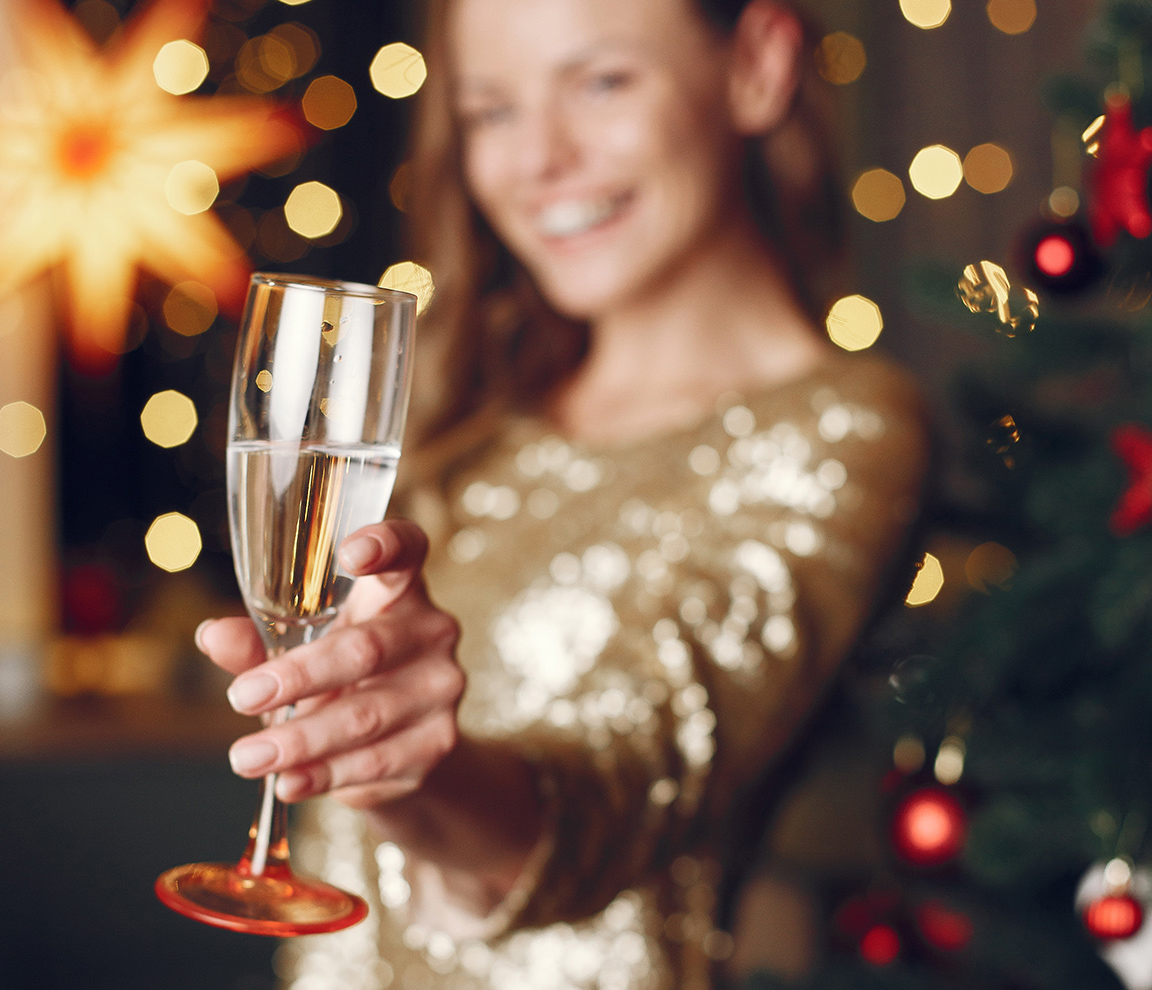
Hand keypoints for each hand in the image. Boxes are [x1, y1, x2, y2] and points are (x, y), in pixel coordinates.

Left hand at [197, 520, 464, 809]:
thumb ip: (259, 642)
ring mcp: (441, 689)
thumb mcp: (302, 652)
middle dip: (299, 676)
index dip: (385, 545)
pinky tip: (288, 781)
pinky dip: (324, 775)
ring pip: (365, 715)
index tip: (350, 553)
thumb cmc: (345, 679)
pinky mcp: (437, 743)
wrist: (406, 746)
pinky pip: (375, 762)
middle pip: (367, 649)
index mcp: (400, 589)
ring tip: (246, 758)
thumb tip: (213, 635)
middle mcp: (432, 630)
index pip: (407, 550)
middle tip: (242, 697)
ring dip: (299, 740)